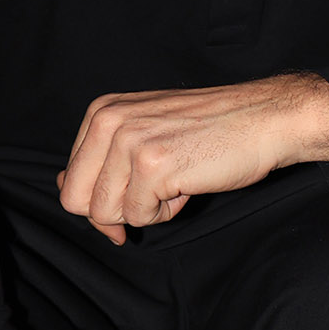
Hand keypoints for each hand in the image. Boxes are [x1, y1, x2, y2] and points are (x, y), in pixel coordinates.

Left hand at [58, 73, 328, 244]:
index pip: (70, 182)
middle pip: (77, 202)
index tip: (135, 195)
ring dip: (145, 210)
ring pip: (106, 214)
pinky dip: (167, 212)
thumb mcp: (145, 130)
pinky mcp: (152, 164)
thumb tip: (64, 186)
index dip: (101, 203)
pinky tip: (190, 183)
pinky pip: (140, 218)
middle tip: (155, 192)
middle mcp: (108, 120)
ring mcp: (128, 141)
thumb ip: (102, 157)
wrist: (264, 120)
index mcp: (102, 111)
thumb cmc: (210, 129)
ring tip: (176, 181)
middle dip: (115, 212)